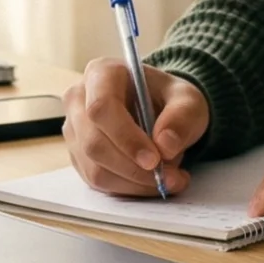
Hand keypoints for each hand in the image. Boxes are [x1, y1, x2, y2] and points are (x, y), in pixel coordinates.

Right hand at [63, 57, 209, 196]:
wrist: (163, 112)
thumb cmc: (170, 100)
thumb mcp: (188, 100)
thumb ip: (181, 117)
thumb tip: (165, 145)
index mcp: (101, 74)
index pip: (102, 107)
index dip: (126, 137)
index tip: (155, 159)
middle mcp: (79, 100)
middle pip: (94, 142)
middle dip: (133, 168)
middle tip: (168, 177)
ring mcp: (75, 131)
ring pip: (95, 168)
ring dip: (134, 182)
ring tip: (168, 180)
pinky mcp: (79, 157)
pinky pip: (97, 182)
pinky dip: (128, 188)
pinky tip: (151, 183)